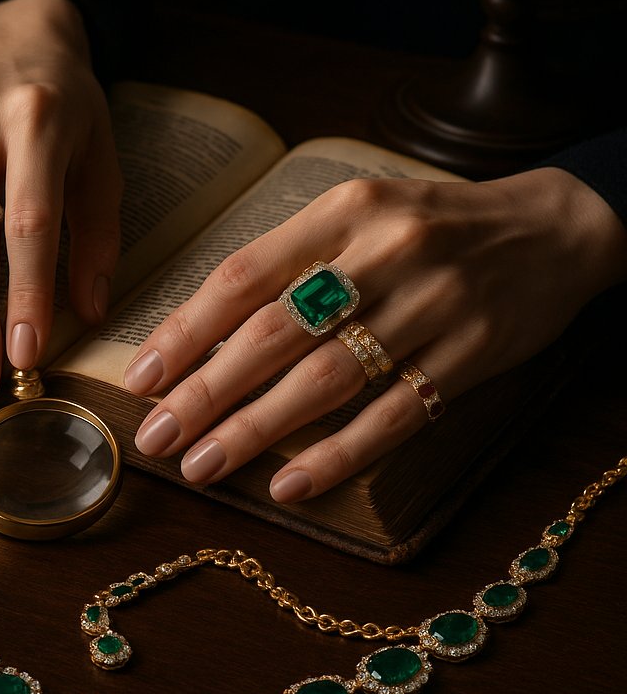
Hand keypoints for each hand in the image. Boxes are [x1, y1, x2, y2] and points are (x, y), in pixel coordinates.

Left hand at [124, 169, 626, 501]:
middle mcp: (383, 252)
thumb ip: (292, 263)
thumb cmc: (431, 225)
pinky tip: (291, 484)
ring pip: (326, 379)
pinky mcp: (471, 354)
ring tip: (201, 464)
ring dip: (256, 430)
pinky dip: (338, 454)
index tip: (142, 377)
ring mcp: (431, 304)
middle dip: (205, 391)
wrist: (552, 226)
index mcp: (343, 209)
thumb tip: (207, 335)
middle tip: (155, 437)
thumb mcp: (359, 215)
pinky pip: (394, 415)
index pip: (243, 275)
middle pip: (274, 333)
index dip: (186, 331)